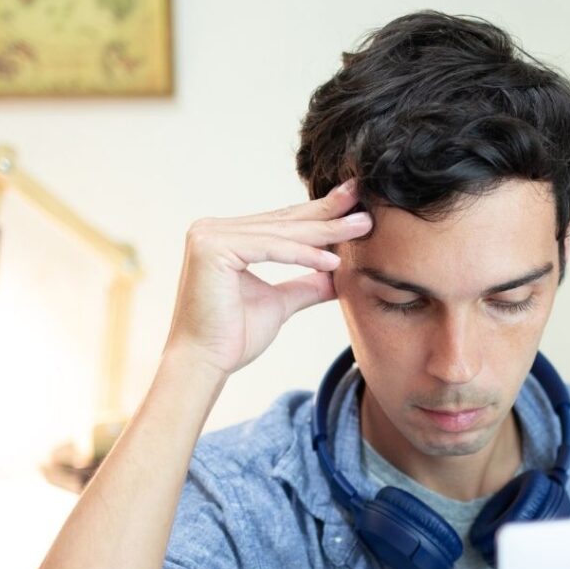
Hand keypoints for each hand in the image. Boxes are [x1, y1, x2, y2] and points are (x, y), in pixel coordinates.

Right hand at [163, 179, 370, 375]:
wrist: (204, 363)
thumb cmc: (233, 338)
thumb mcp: (279, 304)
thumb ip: (305, 285)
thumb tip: (337, 276)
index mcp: (226, 237)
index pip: (282, 224)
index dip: (320, 216)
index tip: (356, 209)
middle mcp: (213, 229)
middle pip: (283, 222)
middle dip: (328, 214)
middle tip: (365, 205)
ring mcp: (209, 235)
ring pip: (280, 233)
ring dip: (325, 231)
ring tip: (362, 227)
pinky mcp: (212, 248)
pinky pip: (270, 249)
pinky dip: (303, 255)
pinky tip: (333, 260)